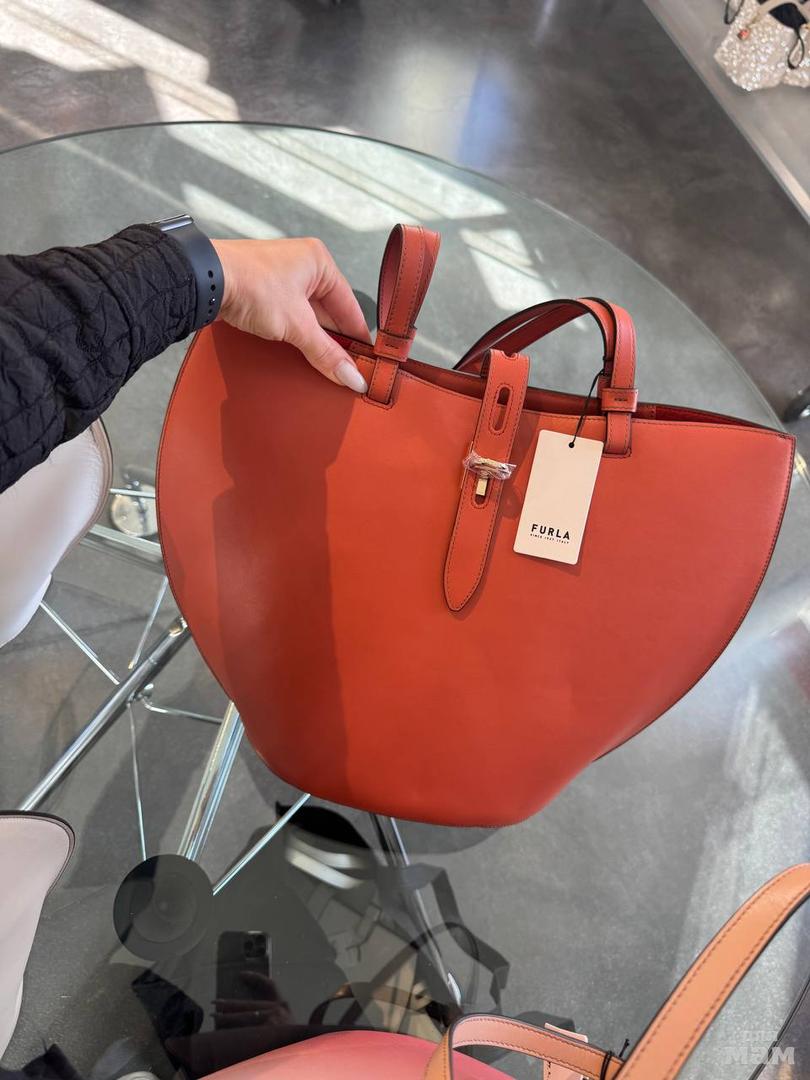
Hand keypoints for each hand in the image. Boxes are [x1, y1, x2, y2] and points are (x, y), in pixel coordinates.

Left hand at [212, 237, 371, 392]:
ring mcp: (281, 278)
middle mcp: (303, 265)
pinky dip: (295, 336)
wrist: (204, 280)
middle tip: (346, 371)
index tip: (366, 363)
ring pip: (309, 317)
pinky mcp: (263, 291)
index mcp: (319, 262)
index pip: (349, 306)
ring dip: (314, 341)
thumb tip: (352, 377)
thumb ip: (326, 353)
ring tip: (325, 367)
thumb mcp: (296, 324)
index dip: (358, 337)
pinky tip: (299, 354)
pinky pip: (289, 317)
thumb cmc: (250, 284)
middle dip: (335, 342)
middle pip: (330, 313)